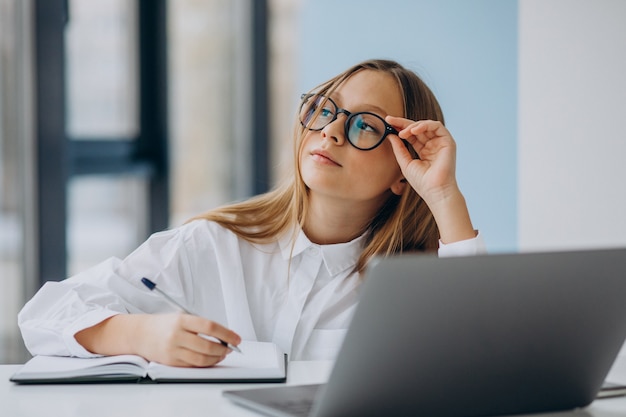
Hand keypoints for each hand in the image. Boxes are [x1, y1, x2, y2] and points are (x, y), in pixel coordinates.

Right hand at [76, 313, 241, 367]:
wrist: (139, 334)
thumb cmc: (164, 324)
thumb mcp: (182, 317)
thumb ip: (200, 325)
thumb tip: (224, 336)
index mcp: (182, 320)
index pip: (210, 327)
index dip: (227, 334)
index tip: (237, 339)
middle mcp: (177, 335)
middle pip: (208, 345)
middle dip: (224, 349)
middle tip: (231, 348)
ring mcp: (173, 350)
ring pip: (201, 358)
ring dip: (216, 358)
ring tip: (222, 354)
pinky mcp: (170, 361)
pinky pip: (192, 365)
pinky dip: (205, 364)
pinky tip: (210, 360)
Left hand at [386, 116, 475, 242]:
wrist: (435, 191)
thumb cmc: (422, 182)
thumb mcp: (405, 163)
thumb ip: (399, 148)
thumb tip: (390, 135)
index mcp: (424, 151)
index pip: (411, 135)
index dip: (400, 128)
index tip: (387, 122)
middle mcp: (433, 145)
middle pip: (417, 128)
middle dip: (403, 123)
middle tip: (390, 120)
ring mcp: (441, 143)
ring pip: (427, 125)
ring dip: (413, 125)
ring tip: (403, 132)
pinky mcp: (448, 142)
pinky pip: (437, 126)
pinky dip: (425, 125)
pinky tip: (413, 130)